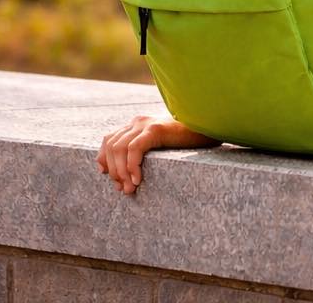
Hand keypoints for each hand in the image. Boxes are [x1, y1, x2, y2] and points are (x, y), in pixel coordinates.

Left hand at [96, 115, 220, 194]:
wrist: (207, 128)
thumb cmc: (187, 143)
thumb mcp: (160, 147)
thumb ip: (144, 154)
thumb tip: (127, 179)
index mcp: (136, 125)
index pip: (109, 140)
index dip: (105, 160)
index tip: (114, 180)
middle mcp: (137, 122)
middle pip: (111, 146)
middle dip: (114, 171)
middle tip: (124, 190)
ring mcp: (145, 124)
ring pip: (119, 148)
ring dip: (121, 172)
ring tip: (131, 188)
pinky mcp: (155, 129)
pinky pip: (135, 149)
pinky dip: (132, 166)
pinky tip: (138, 179)